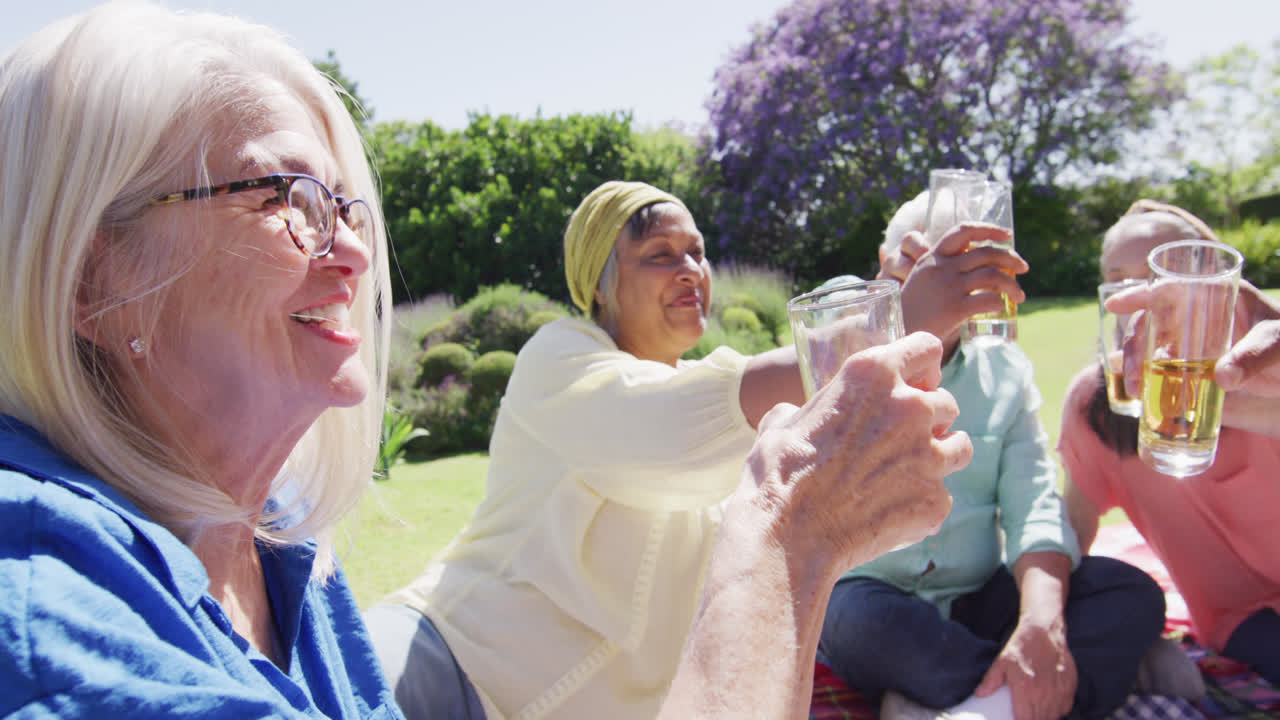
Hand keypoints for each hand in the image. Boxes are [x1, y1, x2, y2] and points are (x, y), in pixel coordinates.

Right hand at [743, 332, 969, 572]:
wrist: (788, 534)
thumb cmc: (778, 472)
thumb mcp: (784, 421)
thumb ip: (807, 408)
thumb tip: (799, 414)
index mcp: (873, 374)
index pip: (927, 348)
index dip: (922, 367)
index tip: (916, 383)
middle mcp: (909, 407)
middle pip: (946, 402)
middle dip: (929, 419)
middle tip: (900, 440)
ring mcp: (928, 454)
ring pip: (960, 446)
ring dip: (939, 456)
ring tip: (909, 473)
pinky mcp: (935, 499)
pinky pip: (942, 495)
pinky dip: (923, 503)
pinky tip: (893, 512)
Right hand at [887, 225, 1026, 342]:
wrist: (896, 335)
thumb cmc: (912, 312)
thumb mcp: (922, 282)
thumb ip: (944, 271)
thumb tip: (978, 269)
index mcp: (932, 258)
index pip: (963, 231)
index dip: (988, 229)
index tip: (1007, 235)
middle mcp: (941, 268)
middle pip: (986, 253)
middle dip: (1011, 258)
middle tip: (1023, 268)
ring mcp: (948, 287)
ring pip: (993, 275)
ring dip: (1012, 285)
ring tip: (1019, 296)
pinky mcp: (954, 308)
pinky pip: (989, 300)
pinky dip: (1000, 303)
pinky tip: (1001, 309)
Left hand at [975, 619, 1075, 719]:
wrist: (1044, 630)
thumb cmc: (1022, 646)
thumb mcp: (1002, 662)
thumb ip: (990, 680)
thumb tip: (979, 694)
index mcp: (1025, 690)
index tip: (1017, 718)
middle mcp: (1044, 694)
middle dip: (1033, 719)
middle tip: (1025, 713)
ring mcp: (1059, 691)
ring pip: (1054, 716)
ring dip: (1045, 716)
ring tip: (1036, 710)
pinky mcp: (1070, 687)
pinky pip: (1065, 708)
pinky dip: (1058, 709)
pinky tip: (1050, 704)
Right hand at [1108, 281, 1279, 435]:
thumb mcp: (1279, 344)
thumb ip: (1254, 356)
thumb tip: (1220, 379)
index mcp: (1218, 296)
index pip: (1172, 289)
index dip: (1140, 295)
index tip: (1115, 305)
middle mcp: (1198, 318)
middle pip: (1151, 323)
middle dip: (1133, 346)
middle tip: (1133, 375)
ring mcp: (1193, 345)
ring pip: (1150, 349)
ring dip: (1135, 368)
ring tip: (1137, 392)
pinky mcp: (1194, 371)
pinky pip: (1161, 373)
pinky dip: (1147, 383)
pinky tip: (1141, 397)